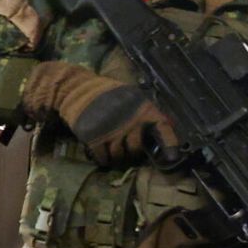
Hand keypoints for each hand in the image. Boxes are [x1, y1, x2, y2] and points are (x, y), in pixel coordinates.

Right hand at [23, 61, 177, 166]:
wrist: (75, 89)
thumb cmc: (105, 94)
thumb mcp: (130, 96)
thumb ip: (147, 112)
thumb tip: (168, 123)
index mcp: (140, 108)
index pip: (162, 126)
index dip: (169, 142)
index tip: (173, 156)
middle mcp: (128, 121)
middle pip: (137, 148)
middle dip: (133, 150)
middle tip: (126, 145)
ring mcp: (111, 131)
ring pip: (119, 155)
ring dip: (116, 155)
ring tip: (112, 146)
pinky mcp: (93, 138)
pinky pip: (103, 157)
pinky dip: (103, 158)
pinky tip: (102, 152)